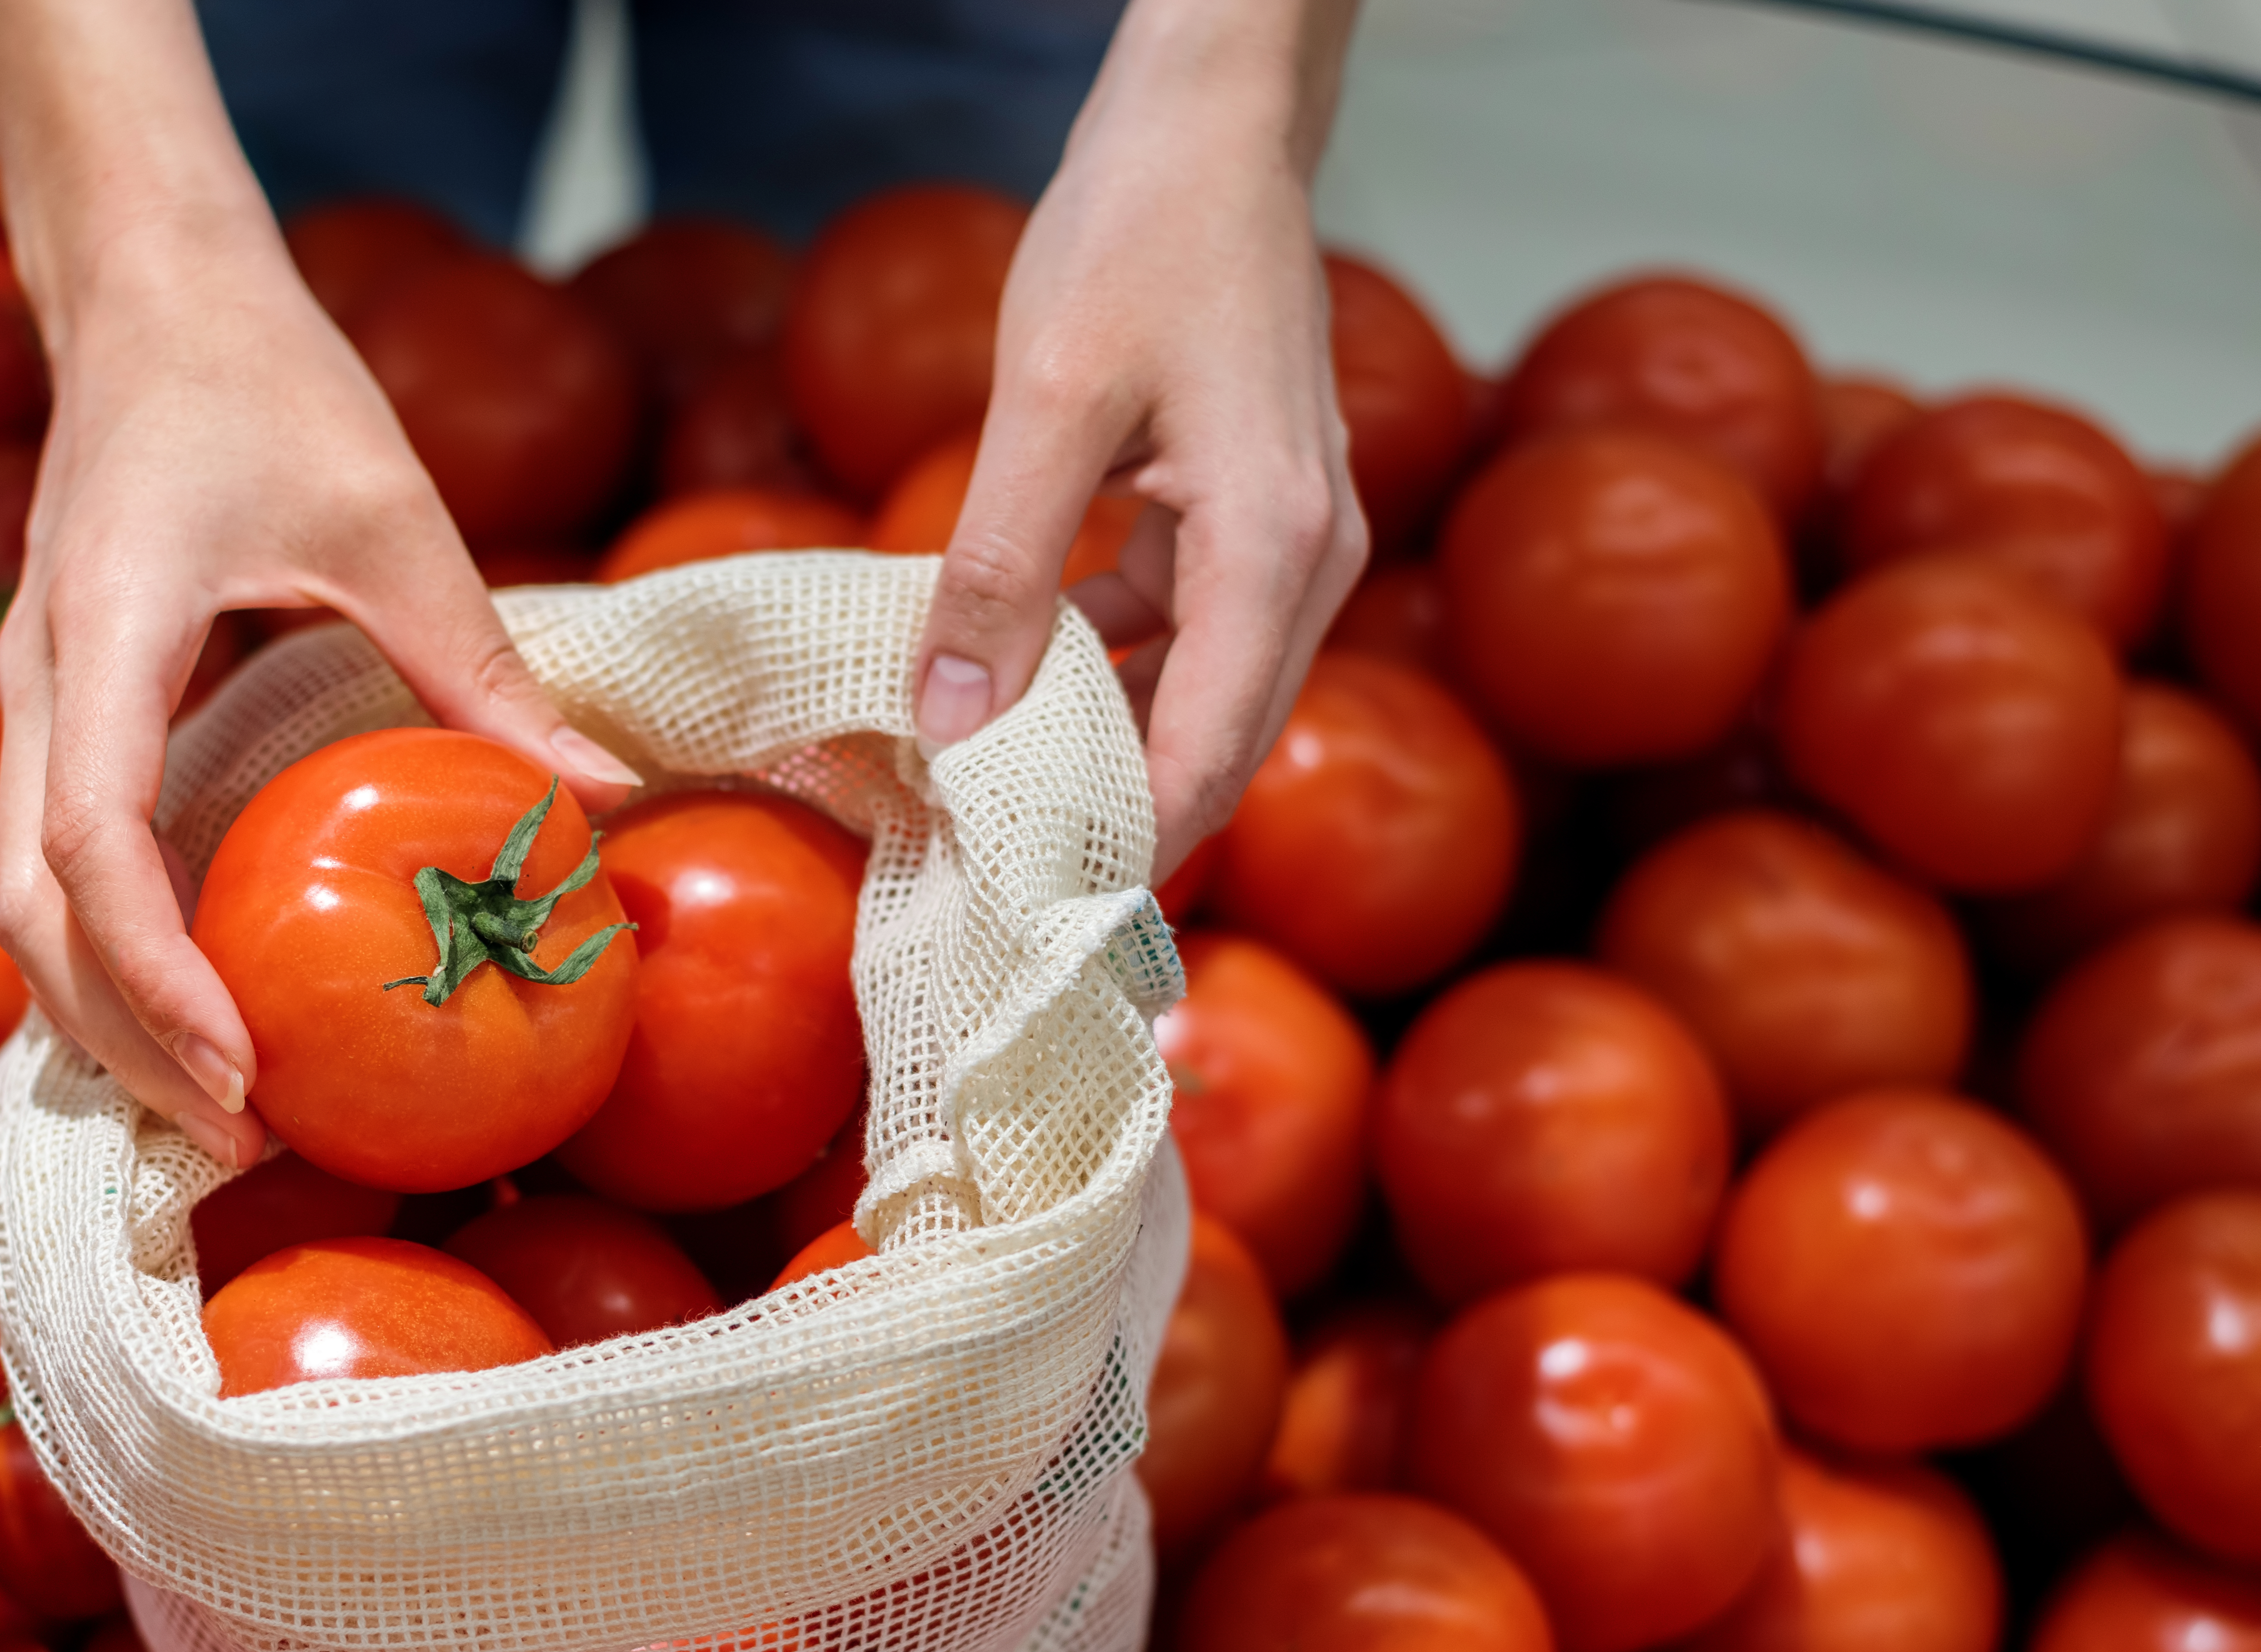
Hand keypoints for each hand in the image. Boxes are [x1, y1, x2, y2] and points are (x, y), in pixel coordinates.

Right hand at [0, 220, 640, 1167]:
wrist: (151, 292)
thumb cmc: (268, 382)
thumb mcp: (393, 516)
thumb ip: (484, 666)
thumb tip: (603, 805)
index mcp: (107, 626)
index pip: (92, 844)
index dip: (156, 975)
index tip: (239, 1070)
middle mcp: (41, 682)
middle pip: (32, 914)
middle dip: (125, 1043)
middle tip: (247, 1141)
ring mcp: (36, 703)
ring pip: (22, 908)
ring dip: (106, 1020)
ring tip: (226, 1117)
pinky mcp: (62, 716)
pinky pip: (55, 870)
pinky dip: (108, 962)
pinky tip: (193, 1025)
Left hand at [909, 0, 1369, 887]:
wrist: (1209, 128)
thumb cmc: (1141, 235)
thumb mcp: (1049, 402)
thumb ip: (999, 564)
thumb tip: (952, 714)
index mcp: (1277, 548)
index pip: (1207, 757)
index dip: (1122, 849)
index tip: (1028, 914)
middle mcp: (1308, 564)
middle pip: (1212, 748)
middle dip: (1107, 820)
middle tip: (988, 884)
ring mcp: (1286, 545)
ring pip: (1191, 697)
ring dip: (1093, 745)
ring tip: (973, 799)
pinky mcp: (1245, 521)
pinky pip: (1177, 634)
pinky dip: (1099, 670)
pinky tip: (1004, 683)